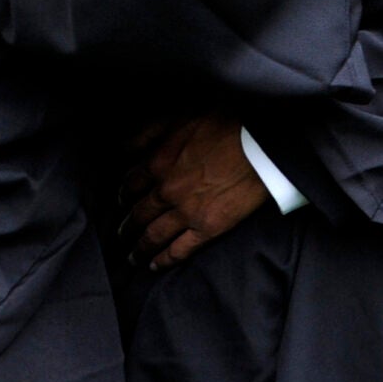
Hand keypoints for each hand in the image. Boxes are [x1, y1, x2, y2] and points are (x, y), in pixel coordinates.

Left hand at [119, 113, 268, 270]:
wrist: (261, 143)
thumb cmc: (225, 123)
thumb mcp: (179, 116)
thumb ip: (149, 132)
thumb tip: (126, 148)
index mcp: (158, 162)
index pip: (130, 184)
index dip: (124, 194)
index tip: (122, 200)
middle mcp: (166, 191)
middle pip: (138, 213)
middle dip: (127, 226)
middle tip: (122, 234)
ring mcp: (185, 212)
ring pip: (153, 235)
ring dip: (139, 248)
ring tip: (133, 256)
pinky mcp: (208, 228)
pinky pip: (179, 250)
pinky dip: (164, 260)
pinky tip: (155, 265)